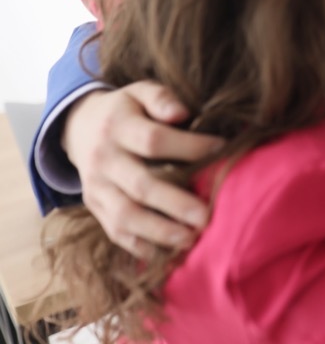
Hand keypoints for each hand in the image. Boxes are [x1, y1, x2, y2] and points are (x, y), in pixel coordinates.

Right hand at [62, 81, 224, 257]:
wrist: (80, 127)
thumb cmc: (127, 109)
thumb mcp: (140, 91)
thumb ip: (161, 98)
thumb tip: (182, 113)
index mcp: (118, 127)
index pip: (153, 141)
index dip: (189, 147)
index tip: (222, 151)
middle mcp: (104, 159)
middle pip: (140, 185)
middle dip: (175, 203)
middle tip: (207, 216)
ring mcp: (96, 186)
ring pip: (125, 215)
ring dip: (159, 231)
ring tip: (190, 239)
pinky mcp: (94, 206)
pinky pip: (114, 231)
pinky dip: (139, 245)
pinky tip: (166, 254)